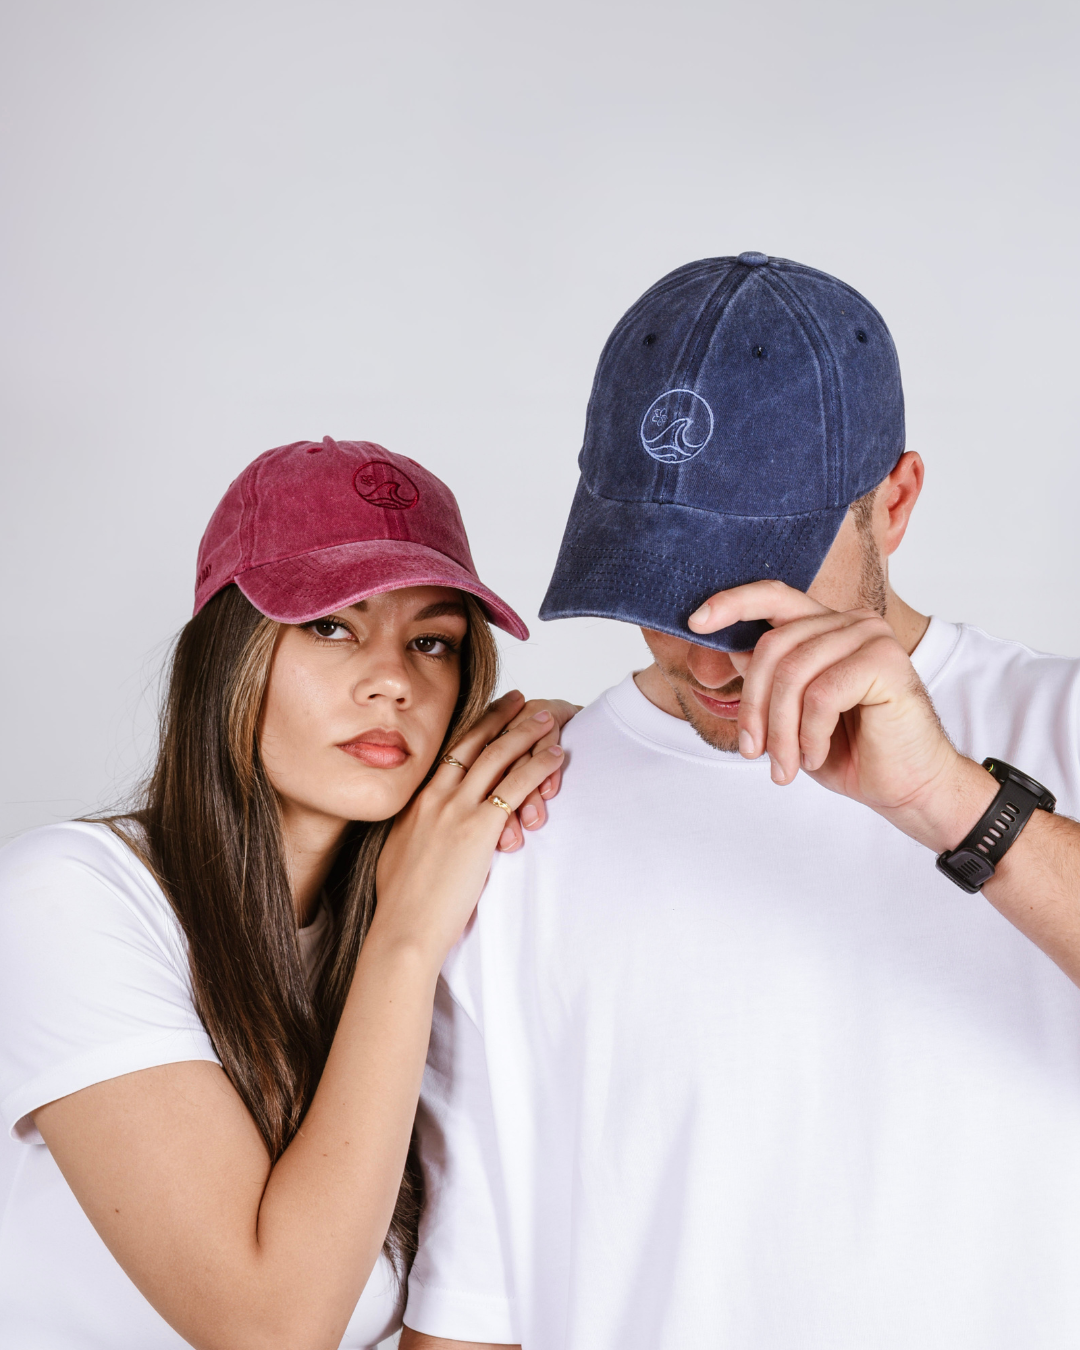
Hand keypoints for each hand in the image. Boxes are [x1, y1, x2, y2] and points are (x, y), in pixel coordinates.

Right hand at [374, 693, 566, 961]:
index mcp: (415, 803)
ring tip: (547, 718)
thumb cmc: (402, 906)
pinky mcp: (477, 830)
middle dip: (499, 717)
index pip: (447, 753)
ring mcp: (455, 811)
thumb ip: (414, 835)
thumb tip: (420, 834)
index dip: (472, 728)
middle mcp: (434, 798)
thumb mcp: (399, 857)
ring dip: (525, 733)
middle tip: (520, 699)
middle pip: (472, 744)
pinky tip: (555, 757)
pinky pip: (514, 787)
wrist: (403, 930)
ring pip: (495, 757)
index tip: (489, 713)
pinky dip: (537, 767)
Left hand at [688, 581, 996, 851]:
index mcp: (826, 626)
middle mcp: (850, 621)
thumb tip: (728, 651)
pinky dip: (810, 734)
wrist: (907, 788)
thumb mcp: (792, 715)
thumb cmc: (851, 752)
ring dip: (780, 730)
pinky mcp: (886, 662)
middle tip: (754, 753)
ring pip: (792, 674)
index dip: (731, 604)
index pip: (773, 597)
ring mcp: (871, 637)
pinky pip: (821, 695)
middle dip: (754, 707)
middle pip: (772, 647)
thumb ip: (766, 679)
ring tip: (787, 766)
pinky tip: (817, 756)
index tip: (695, 622)